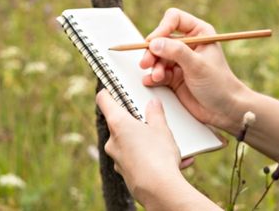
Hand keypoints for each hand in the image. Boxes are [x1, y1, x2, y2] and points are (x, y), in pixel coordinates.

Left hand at [96, 90, 190, 204]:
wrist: (159, 190)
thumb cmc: (158, 155)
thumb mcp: (162, 129)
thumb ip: (156, 114)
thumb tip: (153, 104)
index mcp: (118, 124)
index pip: (104, 100)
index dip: (108, 91)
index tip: (113, 87)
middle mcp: (112, 141)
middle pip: (119, 123)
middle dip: (136, 120)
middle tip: (152, 118)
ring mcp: (117, 159)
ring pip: (130, 143)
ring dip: (146, 141)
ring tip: (171, 144)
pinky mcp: (125, 173)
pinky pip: (138, 160)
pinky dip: (151, 158)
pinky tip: (174, 161)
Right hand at [140, 8, 249, 133]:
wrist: (224, 110)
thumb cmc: (219, 84)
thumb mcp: (197, 65)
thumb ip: (176, 52)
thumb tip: (154, 42)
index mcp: (199, 33)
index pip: (174, 19)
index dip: (162, 28)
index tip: (154, 42)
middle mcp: (188, 44)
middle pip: (162, 38)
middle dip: (153, 51)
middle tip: (147, 62)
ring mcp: (180, 60)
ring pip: (157, 56)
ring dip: (154, 66)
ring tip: (157, 76)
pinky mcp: (174, 76)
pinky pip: (158, 71)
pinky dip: (153, 76)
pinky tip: (151, 81)